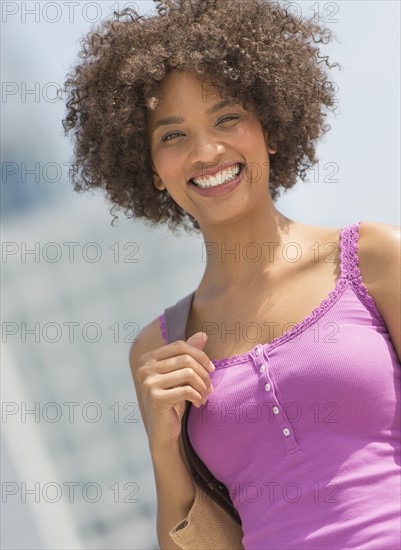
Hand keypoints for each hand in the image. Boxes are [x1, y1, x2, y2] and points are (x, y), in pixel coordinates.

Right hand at [136, 332, 214, 450]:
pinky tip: (199, 403)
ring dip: (203, 386)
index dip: (200, 354)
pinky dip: (199, 397)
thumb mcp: (181, 375)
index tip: (212, 368)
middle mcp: (144, 368)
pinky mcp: (155, 398)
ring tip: (205, 395)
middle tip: (210, 387)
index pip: (180, 345)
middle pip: (186, 359)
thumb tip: (203, 335)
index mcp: (148, 358)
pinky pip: (187, 390)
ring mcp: (148, 383)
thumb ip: (188, 354)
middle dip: (204, 373)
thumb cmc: (173, 400)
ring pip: (189, 374)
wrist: (163, 432)